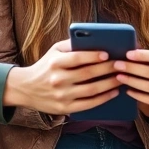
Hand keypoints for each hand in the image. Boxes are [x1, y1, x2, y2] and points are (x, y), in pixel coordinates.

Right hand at [3, 39, 119, 114]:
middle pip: (87, 74)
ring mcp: (61, 95)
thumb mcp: (54, 51)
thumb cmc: (46, 66)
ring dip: (109, 84)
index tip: (107, 54)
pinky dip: (103, 98)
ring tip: (122, 78)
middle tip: (122, 64)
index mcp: (55, 63)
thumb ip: (71, 44)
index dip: (93, 56)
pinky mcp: (65, 108)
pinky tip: (114, 92)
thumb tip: (96, 40)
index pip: (76, 58)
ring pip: (91, 90)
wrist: (26, 88)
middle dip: (107, 69)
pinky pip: (89, 104)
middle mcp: (57, 80)